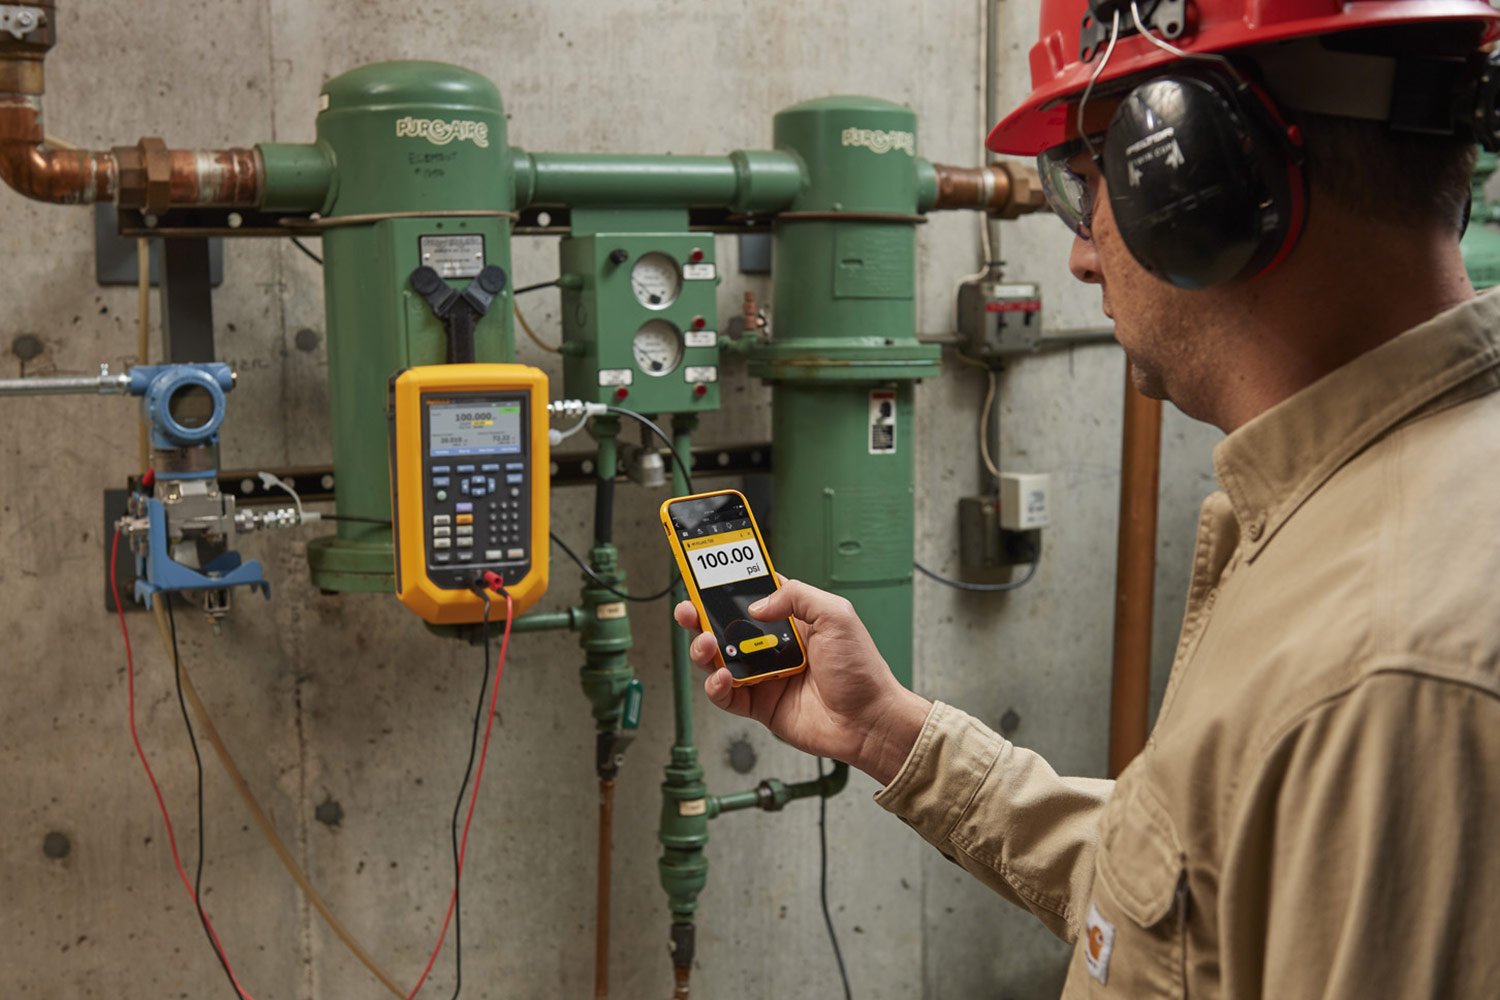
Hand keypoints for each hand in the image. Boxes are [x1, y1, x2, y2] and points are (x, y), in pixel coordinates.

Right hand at [673, 578, 931, 784]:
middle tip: (688, 610)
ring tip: (705, 645)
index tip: (706, 576)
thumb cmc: (862, 670)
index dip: (728, 587)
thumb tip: (756, 605)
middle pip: (726, 627)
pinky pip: (726, 695)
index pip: (752, 596)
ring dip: (704, 650)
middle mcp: (774, 647)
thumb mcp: (836, 615)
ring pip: (719, 660)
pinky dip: (716, 686)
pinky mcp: (759, 706)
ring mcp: (764, 676)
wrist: (868, 721)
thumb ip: (796, 597)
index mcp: (792, 621)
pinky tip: (722, 677)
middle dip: (701, 617)